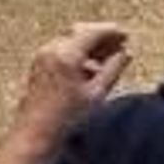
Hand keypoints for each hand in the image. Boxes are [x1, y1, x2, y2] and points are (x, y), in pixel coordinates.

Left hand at [10, 23, 131, 139]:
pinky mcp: (39, 64)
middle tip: (120, 43)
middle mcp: (51, 49)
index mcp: (66, 54)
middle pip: (80, 32)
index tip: (126, 35)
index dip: (112, 31)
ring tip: (110, 56)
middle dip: (101, 36)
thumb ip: (114, 69)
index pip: (92, 32)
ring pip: (71, 40)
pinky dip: (79, 53)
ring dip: (90, 45)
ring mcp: (43, 56)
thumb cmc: (67, 117)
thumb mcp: (97, 93)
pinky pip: (62, 50)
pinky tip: (92, 68)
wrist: (36, 132)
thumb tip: (126, 53)